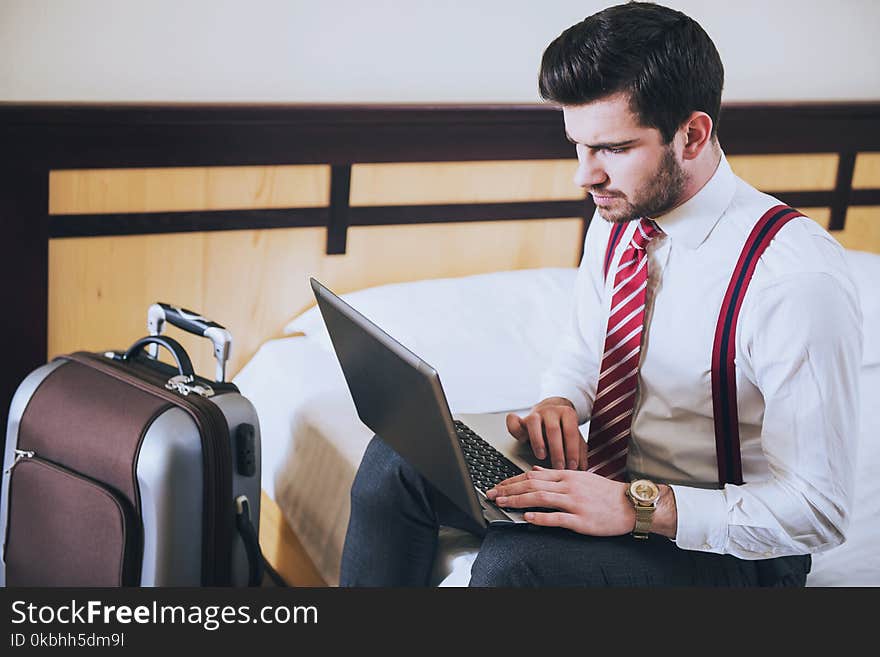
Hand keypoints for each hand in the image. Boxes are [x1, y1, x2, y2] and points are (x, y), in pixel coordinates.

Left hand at [486, 466, 634, 535]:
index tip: (498, 485)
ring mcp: (574, 502)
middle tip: (492, 494)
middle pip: (532, 485)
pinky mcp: (581, 520)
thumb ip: (556, 474)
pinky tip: (528, 518)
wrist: (630, 504)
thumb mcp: (580, 476)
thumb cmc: (605, 492)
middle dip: (509, 490)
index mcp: (567, 475)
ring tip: (503, 503)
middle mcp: (568, 486)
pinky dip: (540, 518)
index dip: (512, 480)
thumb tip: (535, 470)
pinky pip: (557, 518)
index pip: (533, 475)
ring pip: (540, 499)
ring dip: (518, 501)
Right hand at [506, 397, 585, 469]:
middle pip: (553, 429)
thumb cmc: (565, 428)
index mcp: (567, 413)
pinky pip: (514, 421)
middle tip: (559, 467)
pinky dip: (515, 430)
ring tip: (542, 456)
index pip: (571, 432)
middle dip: (557, 451)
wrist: (553, 410)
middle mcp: (551, 411)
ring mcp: (535, 413)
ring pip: (533, 423)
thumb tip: (583, 468)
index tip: (572, 466)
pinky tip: (521, 441)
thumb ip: (580, 451)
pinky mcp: (522, 418)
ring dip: (537, 442)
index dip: (572, 450)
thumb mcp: (575, 437)